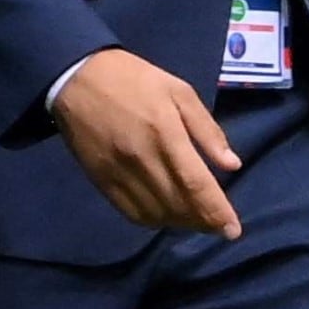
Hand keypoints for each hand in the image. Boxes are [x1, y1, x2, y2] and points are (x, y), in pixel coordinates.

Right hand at [51, 47, 244, 238]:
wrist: (75, 78)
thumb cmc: (134, 80)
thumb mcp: (179, 91)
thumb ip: (207, 130)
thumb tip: (232, 165)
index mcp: (166, 134)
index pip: (196, 184)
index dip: (216, 212)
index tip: (232, 230)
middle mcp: (142, 159)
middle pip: (178, 205)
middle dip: (203, 222)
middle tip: (218, 225)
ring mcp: (119, 173)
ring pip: (156, 214)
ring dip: (180, 224)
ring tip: (196, 221)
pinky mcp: (101, 181)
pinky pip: (131, 212)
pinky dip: (153, 221)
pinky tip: (166, 216)